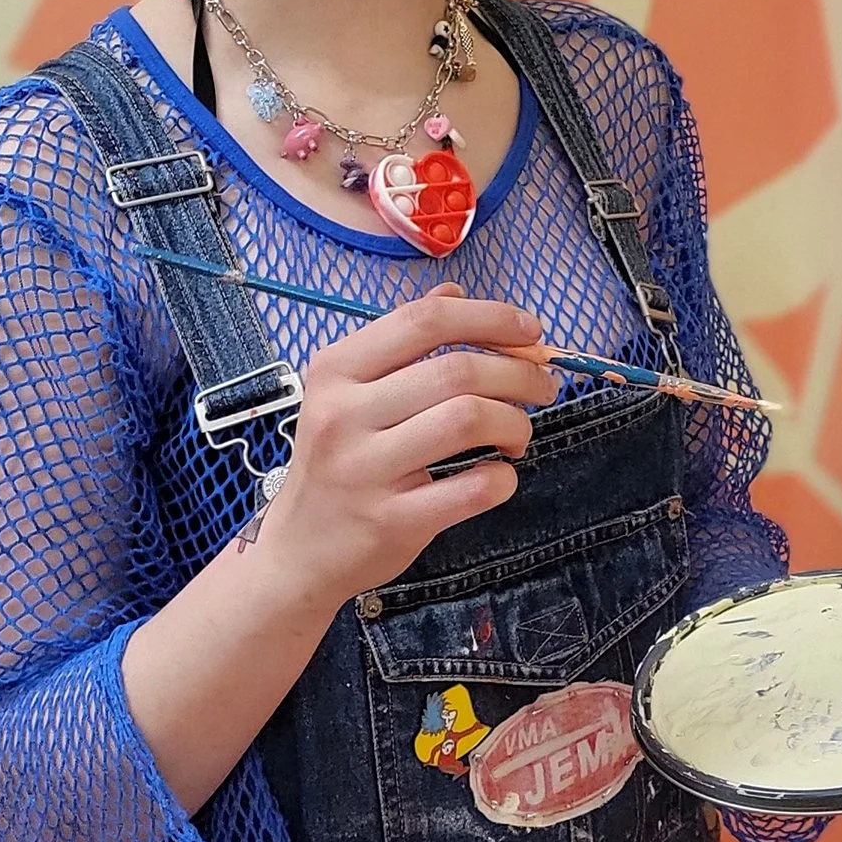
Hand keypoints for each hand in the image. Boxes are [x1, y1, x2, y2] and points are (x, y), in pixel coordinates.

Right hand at [265, 282, 558, 605]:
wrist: (298, 551)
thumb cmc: (335, 461)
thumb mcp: (349, 390)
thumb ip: (401, 339)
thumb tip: (453, 290)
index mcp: (337, 370)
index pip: (424, 320)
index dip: (489, 317)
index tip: (530, 331)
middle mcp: (345, 414)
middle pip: (456, 370)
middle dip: (518, 373)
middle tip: (542, 386)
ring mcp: (367, 470)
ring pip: (468, 420)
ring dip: (515, 422)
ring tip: (518, 433)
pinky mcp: (392, 521)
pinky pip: (472, 489)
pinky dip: (502, 478)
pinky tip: (500, 474)